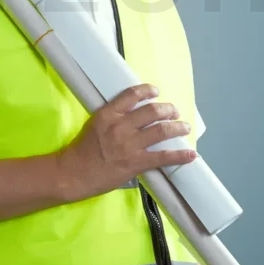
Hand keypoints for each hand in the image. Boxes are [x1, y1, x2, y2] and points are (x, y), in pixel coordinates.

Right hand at [56, 83, 197, 201]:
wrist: (73, 173)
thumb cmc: (81, 151)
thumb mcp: (94, 125)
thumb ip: (113, 118)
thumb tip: (132, 116)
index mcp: (108, 114)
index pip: (131, 95)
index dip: (147, 91)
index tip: (156, 91)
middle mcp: (120, 126)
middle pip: (151, 112)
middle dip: (167, 110)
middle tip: (174, 111)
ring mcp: (129, 145)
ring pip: (160, 131)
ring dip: (177, 128)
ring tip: (185, 127)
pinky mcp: (135, 162)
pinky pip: (162, 157)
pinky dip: (179, 155)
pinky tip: (190, 154)